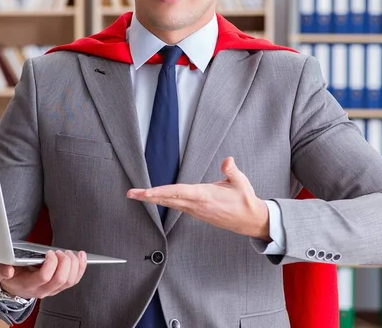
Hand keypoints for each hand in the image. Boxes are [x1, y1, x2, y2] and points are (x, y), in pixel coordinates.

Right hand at [0, 250, 86, 298]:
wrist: (14, 286)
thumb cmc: (10, 274)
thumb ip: (0, 270)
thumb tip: (8, 270)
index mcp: (28, 284)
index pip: (44, 277)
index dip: (51, 263)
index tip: (49, 252)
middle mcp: (42, 290)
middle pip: (60, 279)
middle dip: (64, 262)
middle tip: (60, 252)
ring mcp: (53, 289)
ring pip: (70, 281)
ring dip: (74, 264)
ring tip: (69, 253)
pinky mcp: (60, 286)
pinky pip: (74, 280)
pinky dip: (81, 267)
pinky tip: (81, 256)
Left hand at [127, 157, 269, 240]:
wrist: (250, 221)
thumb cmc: (245, 200)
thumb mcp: (241, 183)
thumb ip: (232, 171)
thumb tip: (227, 160)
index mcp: (205, 196)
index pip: (179, 192)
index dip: (162, 191)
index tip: (147, 192)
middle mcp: (197, 205)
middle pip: (169, 199)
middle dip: (149, 196)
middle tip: (131, 193)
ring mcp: (196, 211)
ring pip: (170, 204)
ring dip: (153, 199)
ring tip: (137, 194)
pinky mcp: (197, 213)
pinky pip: (176, 206)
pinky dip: (163, 201)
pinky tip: (154, 198)